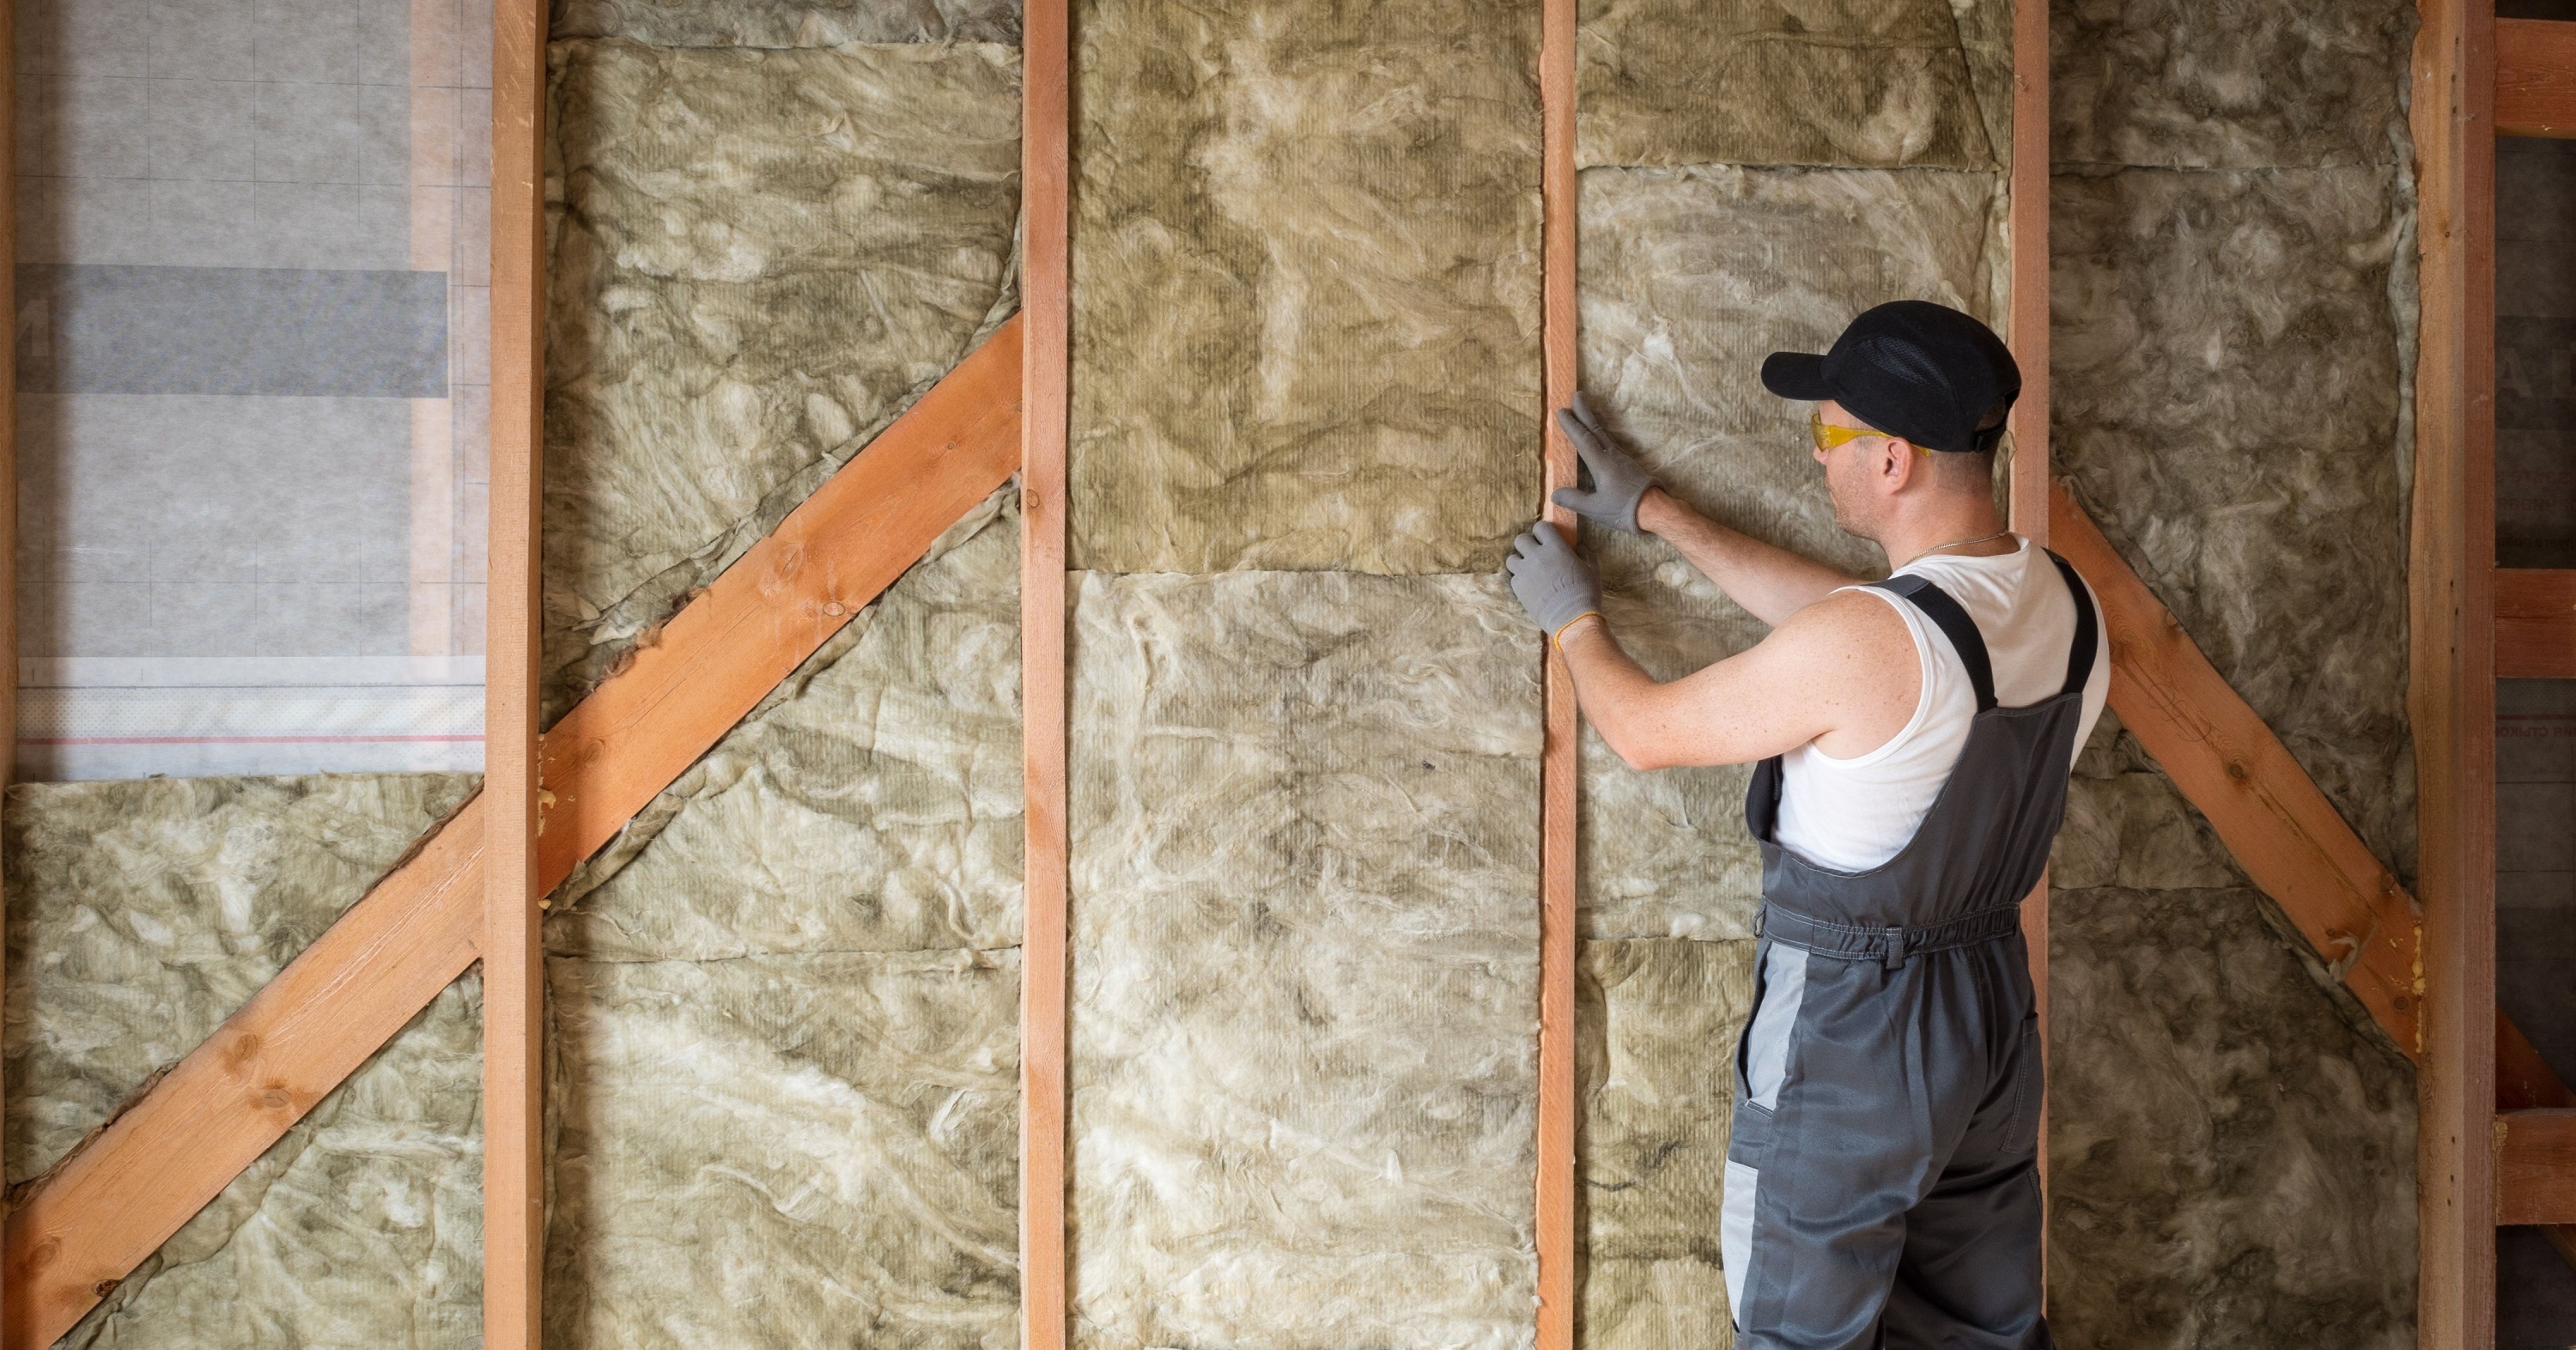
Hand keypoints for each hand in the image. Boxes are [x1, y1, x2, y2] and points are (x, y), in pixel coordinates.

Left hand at [1505, 522, 1601, 643]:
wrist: (1572, 618)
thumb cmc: (1585, 593)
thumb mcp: (1592, 569)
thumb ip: (1585, 554)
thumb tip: (1580, 548)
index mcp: (1556, 547)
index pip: (1540, 527)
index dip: (1542, 532)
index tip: (1546, 539)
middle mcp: (1537, 556)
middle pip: (1521, 539)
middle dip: (1527, 544)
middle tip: (1535, 553)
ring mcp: (1525, 572)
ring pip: (1511, 558)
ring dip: (1519, 562)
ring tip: (1529, 570)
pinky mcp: (1518, 588)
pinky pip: (1513, 577)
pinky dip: (1520, 579)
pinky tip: (1530, 586)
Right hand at [1551, 392, 1654, 532]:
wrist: (1655, 510)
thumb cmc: (1624, 509)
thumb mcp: (1595, 509)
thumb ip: (1574, 500)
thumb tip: (1555, 494)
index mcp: (1602, 464)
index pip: (1583, 440)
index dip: (1572, 425)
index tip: (1562, 411)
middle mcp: (1612, 456)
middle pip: (1596, 429)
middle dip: (1585, 412)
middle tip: (1577, 395)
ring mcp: (1622, 459)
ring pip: (1604, 434)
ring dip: (1593, 421)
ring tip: (1586, 411)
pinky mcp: (1628, 464)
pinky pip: (1611, 442)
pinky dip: (1601, 433)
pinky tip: (1601, 436)